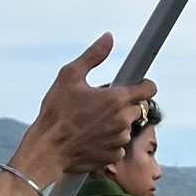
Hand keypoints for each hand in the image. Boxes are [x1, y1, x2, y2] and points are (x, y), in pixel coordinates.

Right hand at [11, 34, 156, 186]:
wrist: (46, 150)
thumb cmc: (56, 114)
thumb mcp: (69, 76)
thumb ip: (93, 56)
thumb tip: (108, 38)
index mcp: (116, 99)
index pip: (149, 89)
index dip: (144, 84)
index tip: (136, 84)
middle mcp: (122, 121)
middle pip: (137, 108)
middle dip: (125, 104)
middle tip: (103, 103)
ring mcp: (119, 140)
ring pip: (127, 127)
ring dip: (117, 123)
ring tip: (94, 121)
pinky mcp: (113, 156)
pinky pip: (119, 145)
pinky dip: (110, 140)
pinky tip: (93, 136)